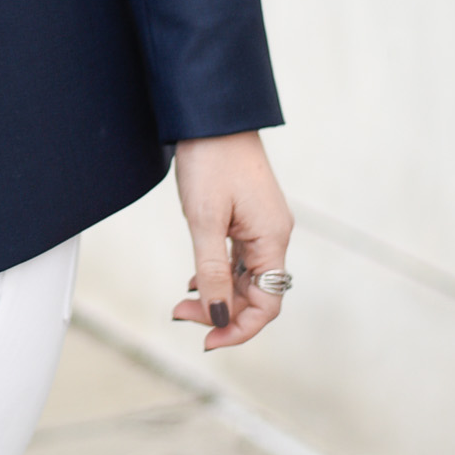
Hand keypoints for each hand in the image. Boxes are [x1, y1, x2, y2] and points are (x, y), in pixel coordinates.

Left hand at [172, 132, 292, 350]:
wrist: (211, 116)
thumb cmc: (210, 161)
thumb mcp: (205, 220)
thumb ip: (213, 270)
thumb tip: (218, 316)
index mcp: (272, 239)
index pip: (268, 304)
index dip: (239, 328)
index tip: (207, 339)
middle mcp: (274, 235)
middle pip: (256, 294)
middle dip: (221, 311)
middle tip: (180, 313)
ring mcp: (262, 225)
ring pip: (245, 278)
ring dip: (218, 294)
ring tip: (183, 301)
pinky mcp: (249, 216)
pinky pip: (239, 258)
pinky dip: (219, 273)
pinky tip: (197, 279)